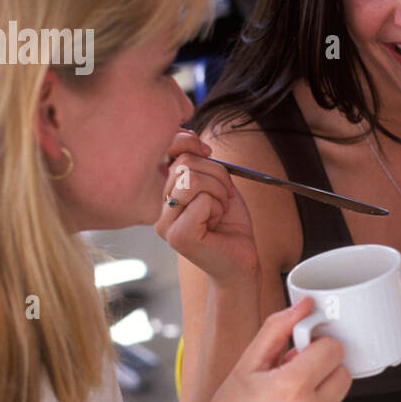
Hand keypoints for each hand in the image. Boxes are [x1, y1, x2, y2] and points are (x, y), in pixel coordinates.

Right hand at [154, 130, 259, 284]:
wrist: (241, 261)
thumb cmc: (230, 224)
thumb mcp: (217, 186)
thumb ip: (200, 165)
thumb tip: (189, 140)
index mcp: (165, 196)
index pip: (169, 155)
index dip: (188, 145)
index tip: (209, 155)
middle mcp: (159, 210)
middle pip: (185, 164)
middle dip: (216, 176)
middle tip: (222, 199)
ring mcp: (166, 224)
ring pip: (192, 180)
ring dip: (218, 192)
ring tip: (218, 212)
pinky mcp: (179, 236)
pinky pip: (201, 200)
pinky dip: (218, 207)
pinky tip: (216, 224)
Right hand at [172, 299, 351, 401]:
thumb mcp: (246, 365)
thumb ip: (277, 330)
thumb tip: (304, 306)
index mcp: (291, 387)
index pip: (333, 349)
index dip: (315, 347)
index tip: (298, 354)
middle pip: (343, 371)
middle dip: (322, 368)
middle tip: (293, 377)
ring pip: (340, 395)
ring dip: (321, 392)